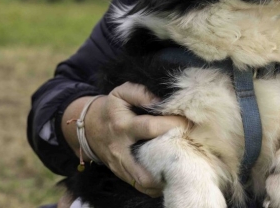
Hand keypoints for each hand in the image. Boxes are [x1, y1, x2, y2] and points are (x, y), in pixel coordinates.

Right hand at [65, 83, 187, 197]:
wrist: (88, 127)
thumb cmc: (112, 107)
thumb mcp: (121, 93)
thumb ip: (140, 93)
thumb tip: (160, 101)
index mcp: (123, 126)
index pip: (150, 127)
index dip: (171, 125)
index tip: (189, 123)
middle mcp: (121, 149)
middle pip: (146, 163)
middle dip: (169, 164)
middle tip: (191, 155)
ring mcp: (120, 165)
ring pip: (142, 182)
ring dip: (162, 180)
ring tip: (182, 171)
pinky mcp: (121, 174)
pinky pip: (139, 186)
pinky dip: (155, 186)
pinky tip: (169, 179)